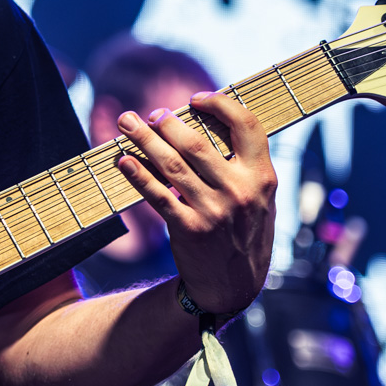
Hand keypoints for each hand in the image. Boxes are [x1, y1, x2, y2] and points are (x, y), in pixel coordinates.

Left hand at [113, 91, 275, 314]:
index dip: (220, 104)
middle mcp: (240, 191)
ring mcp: (213, 211)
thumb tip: (207, 122)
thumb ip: (244, 165)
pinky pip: (157, 195)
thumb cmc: (244, 232)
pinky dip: (138, 175)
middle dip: (167, 123)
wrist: (234, 286)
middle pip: (196, 144)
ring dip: (144, 140)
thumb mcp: (261, 198)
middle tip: (150, 114)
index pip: (247, 126)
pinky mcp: (189, 228)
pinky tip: (123, 161)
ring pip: (172, 165)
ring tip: (126, 123)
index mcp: (262, 177)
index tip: (196, 99)